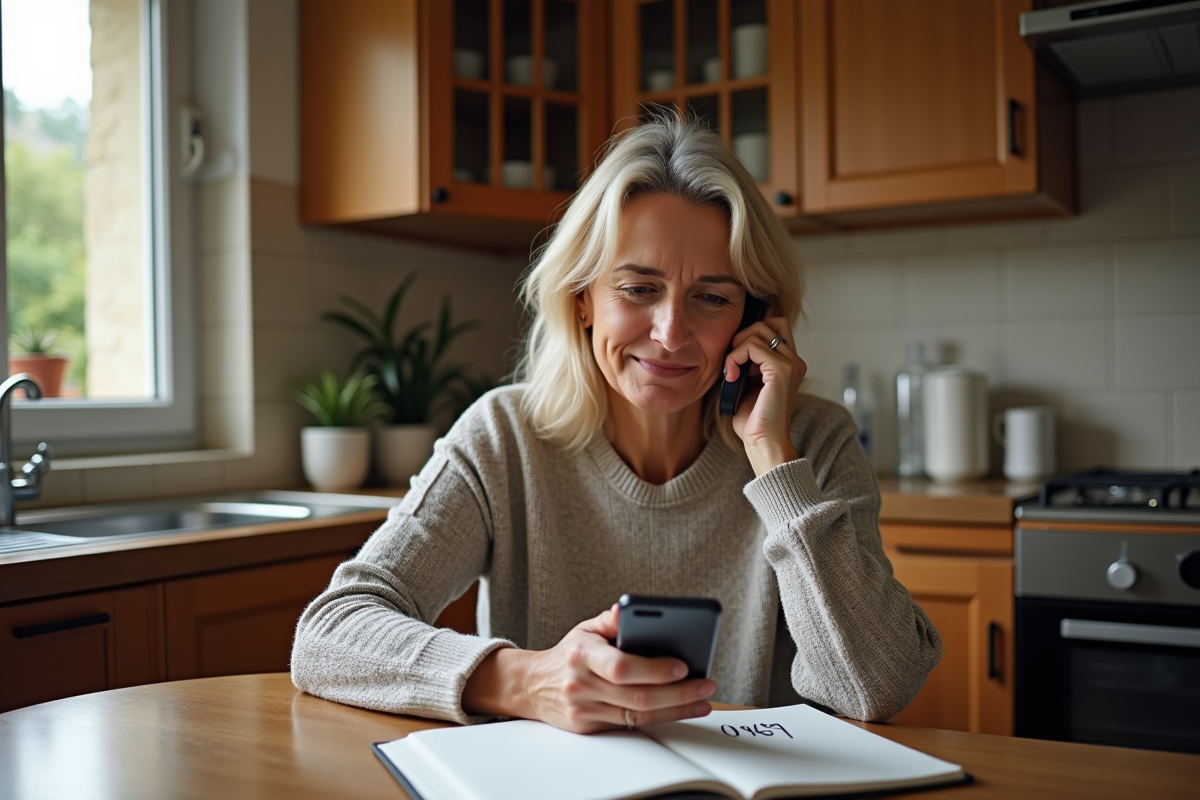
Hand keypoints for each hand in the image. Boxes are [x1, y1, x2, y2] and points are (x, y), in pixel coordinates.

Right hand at [462, 604, 715, 733]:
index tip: (682, 665)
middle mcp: (581, 685)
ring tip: (702, 699)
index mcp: (582, 654)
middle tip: (705, 684)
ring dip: (677, 709)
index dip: (654, 669)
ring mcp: (585, 710)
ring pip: (639, 715)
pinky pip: (631, 725)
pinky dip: (661, 717)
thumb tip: (627, 608)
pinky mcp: (590, 727)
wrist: (532, 685)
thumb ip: (613, 619)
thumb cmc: (568, 654)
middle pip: (637, 695)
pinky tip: (681, 709)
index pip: (621, 666)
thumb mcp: (586, 628)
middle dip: (678, 692)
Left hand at [723, 315, 806, 475]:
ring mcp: (791, 364)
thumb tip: (732, 343)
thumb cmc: (753, 421)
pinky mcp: (781, 370)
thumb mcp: (747, 384)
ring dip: (736, 347)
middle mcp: (795, 361)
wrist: (763, 444)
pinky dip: (735, 357)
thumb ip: (746, 362)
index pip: (775, 326)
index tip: (736, 357)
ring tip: (731, 372)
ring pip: (759, 330)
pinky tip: (732, 377)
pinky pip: (752, 346)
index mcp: (789, 363)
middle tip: (732, 363)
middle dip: (743, 336)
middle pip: (767, 322)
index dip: (751, 332)